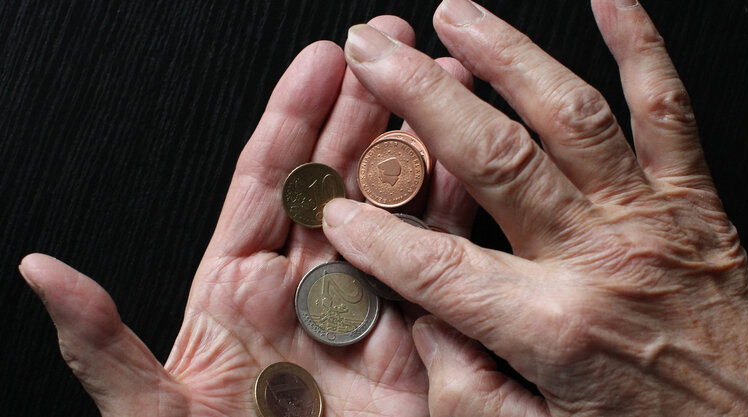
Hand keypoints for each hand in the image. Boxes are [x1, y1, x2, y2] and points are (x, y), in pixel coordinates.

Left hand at [18, 16, 475, 415]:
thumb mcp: (153, 409)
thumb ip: (106, 343)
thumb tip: (45, 273)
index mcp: (237, 286)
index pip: (267, 180)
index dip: (295, 115)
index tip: (323, 59)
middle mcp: (307, 285)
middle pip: (337, 176)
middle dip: (366, 108)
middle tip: (392, 46)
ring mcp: (365, 307)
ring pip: (393, 208)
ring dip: (419, 146)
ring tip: (443, 87)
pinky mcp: (414, 340)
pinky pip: (437, 265)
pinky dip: (452, 215)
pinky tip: (466, 166)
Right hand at [323, 0, 747, 414]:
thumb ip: (469, 391)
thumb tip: (421, 323)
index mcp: (554, 329)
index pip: (439, 266)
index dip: (378, 233)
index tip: (336, 203)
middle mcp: (599, 258)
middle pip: (493, 157)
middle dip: (419, 98)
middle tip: (371, 54)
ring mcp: (648, 217)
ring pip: (568, 114)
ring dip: (505, 54)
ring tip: (454, 15)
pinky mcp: (692, 198)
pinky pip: (668, 108)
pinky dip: (641, 45)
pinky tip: (609, 0)